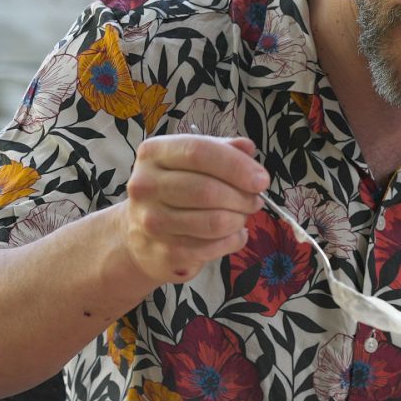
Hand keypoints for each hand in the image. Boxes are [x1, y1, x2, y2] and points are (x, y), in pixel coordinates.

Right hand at [112, 132, 268, 287]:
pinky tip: (233, 234)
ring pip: (213, 222)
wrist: (139, 236)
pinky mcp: (163, 253)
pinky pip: (212, 247)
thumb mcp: (191, 162)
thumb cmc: (174, 191)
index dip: (236, 166)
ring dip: (239, 220)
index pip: (198, 152)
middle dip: (242, 197)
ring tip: (241, 216)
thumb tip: (248, 148)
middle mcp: (146, 186)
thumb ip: (221, 150)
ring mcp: (151, 222)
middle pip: (207, 190)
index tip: (261, 179)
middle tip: (255, 201)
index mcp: (153, 154)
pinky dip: (233, 241)